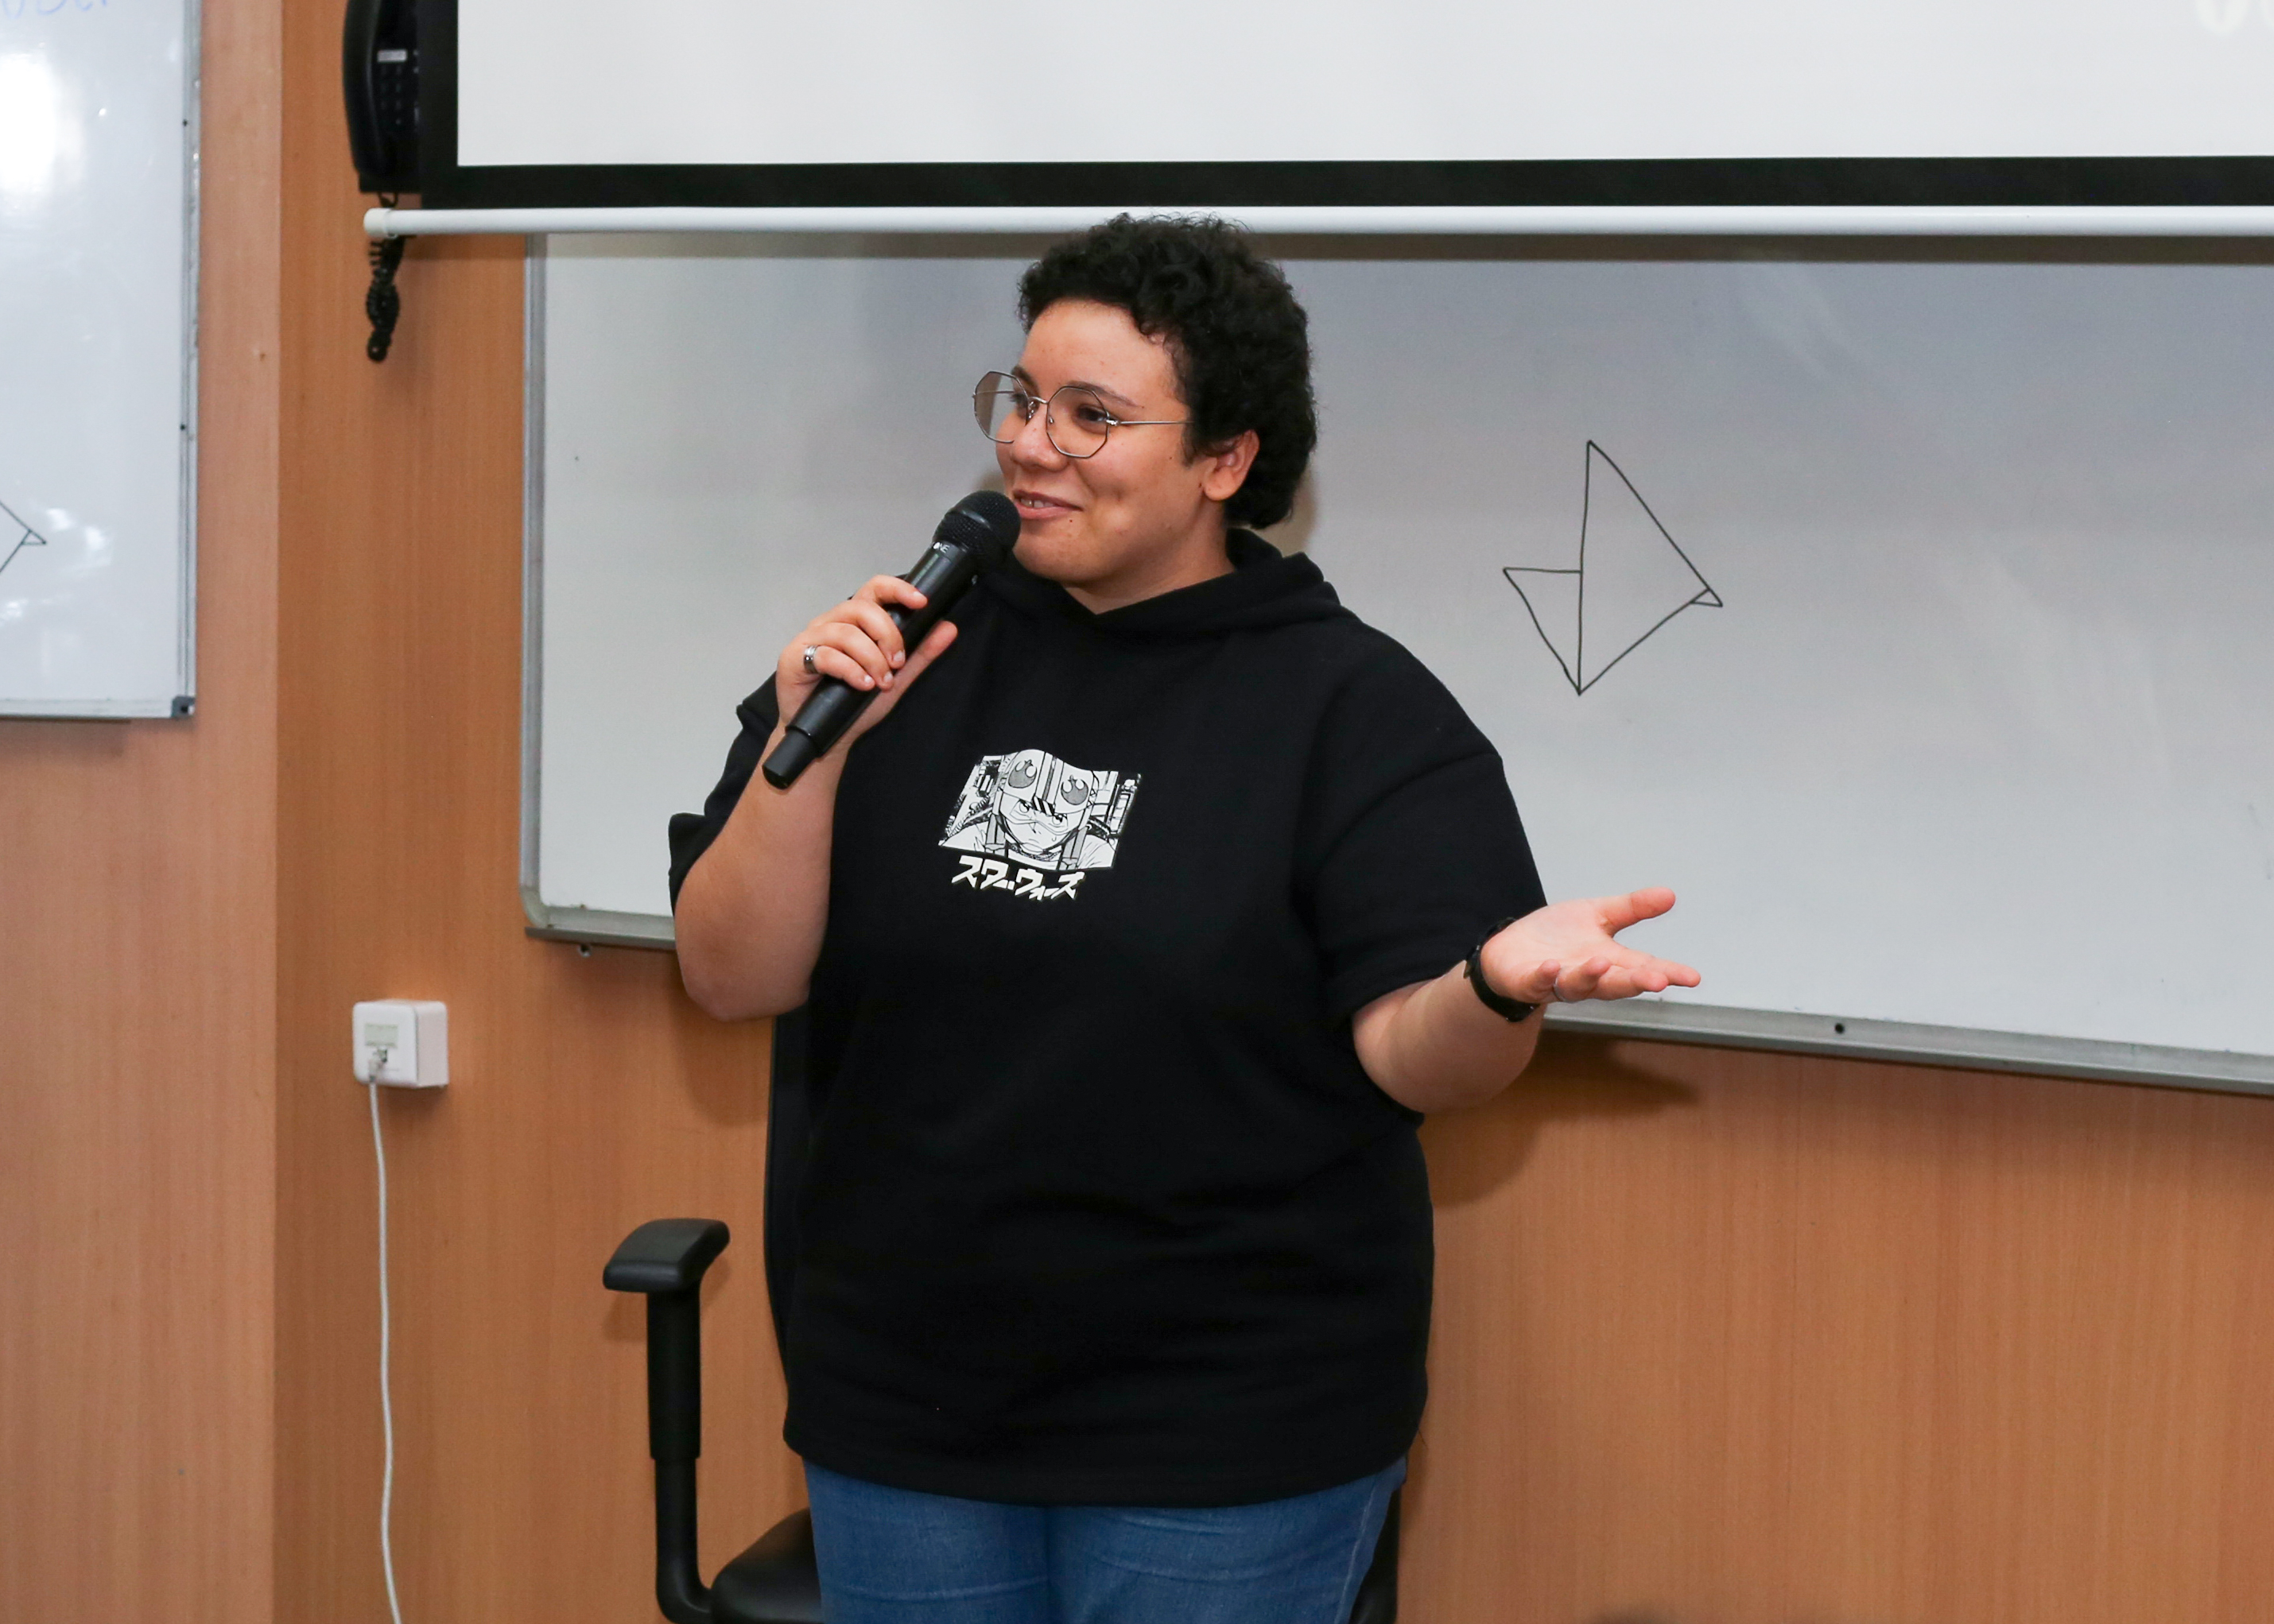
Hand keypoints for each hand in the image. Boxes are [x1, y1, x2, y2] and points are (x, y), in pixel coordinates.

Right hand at [776, 576, 958, 746]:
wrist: (827, 736)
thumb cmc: (855, 704)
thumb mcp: (896, 678)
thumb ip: (921, 653)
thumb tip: (949, 627)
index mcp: (854, 621)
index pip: (874, 589)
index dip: (897, 590)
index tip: (922, 603)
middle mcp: (831, 623)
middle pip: (862, 608)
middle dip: (888, 635)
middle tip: (897, 663)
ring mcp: (811, 638)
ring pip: (846, 632)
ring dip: (871, 659)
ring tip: (880, 683)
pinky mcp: (795, 658)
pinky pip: (826, 655)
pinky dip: (850, 671)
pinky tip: (862, 685)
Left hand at [1478, 888, 1700, 1005]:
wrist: (1510, 950)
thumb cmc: (1557, 937)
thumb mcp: (1596, 915)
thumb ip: (1631, 909)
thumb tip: (1670, 895)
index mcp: (1609, 960)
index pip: (1643, 967)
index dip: (1668, 973)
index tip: (1692, 977)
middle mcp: (1589, 976)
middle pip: (1616, 982)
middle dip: (1636, 981)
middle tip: (1659, 980)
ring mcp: (1559, 981)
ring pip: (1579, 985)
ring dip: (1590, 976)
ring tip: (1601, 962)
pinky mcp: (1529, 982)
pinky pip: (1538, 982)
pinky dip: (1544, 977)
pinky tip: (1550, 967)